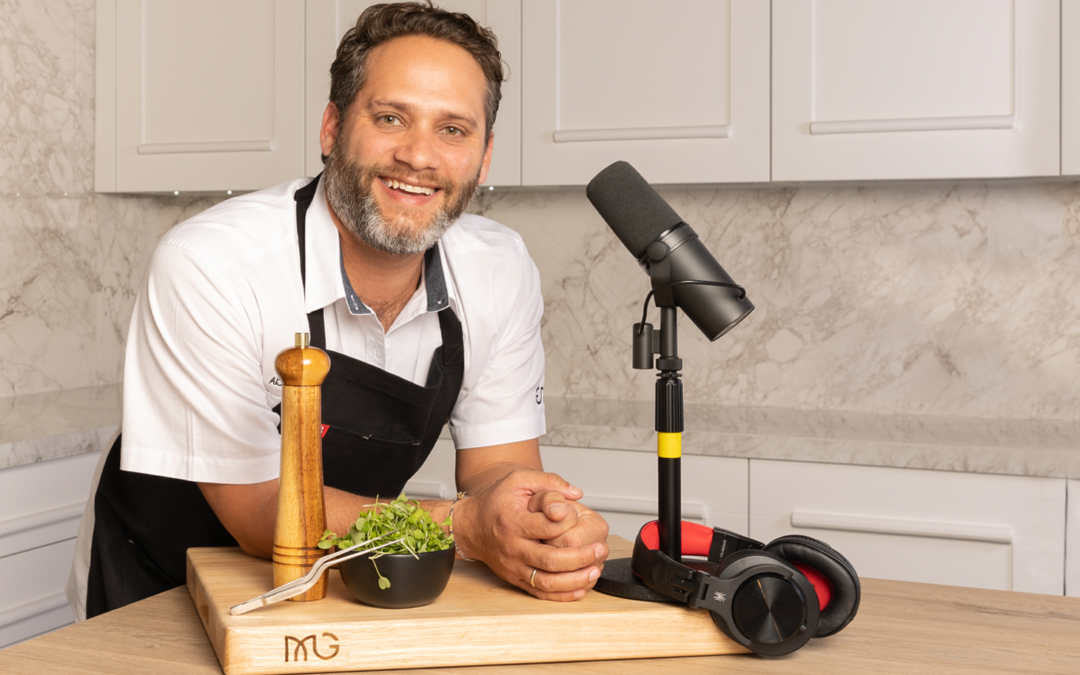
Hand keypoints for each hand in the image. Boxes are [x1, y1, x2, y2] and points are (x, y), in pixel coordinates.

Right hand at [452, 470, 606, 601]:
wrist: (471, 526)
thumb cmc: (496, 502)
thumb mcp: (518, 480)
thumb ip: (549, 482)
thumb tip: (576, 493)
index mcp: (513, 522)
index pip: (546, 527)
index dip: (568, 522)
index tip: (581, 516)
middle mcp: (513, 547)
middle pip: (550, 560)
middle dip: (580, 557)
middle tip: (600, 549)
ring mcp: (513, 566)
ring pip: (546, 581)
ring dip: (574, 580)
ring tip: (594, 571)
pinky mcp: (515, 578)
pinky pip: (540, 592)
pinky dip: (561, 595)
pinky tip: (580, 588)